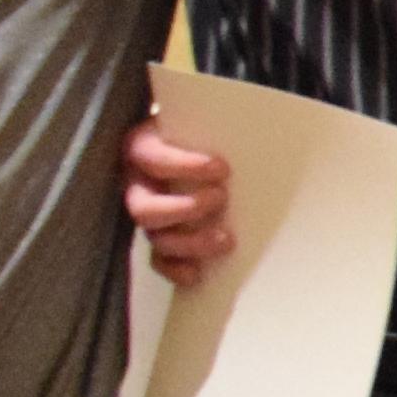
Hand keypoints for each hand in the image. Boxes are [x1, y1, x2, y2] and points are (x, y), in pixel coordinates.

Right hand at [125, 116, 235, 284]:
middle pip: (145, 209)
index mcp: (141, 149)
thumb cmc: (203, 133)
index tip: (222, 168)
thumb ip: (215, 128)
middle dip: (185, 209)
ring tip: (226, 239)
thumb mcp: (204, 123)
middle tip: (221, 199)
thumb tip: (259, 129)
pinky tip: (197, 273)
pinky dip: (177, 270)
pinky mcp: (159, 238)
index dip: (184, 166)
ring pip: (156, 238)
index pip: (152, 158)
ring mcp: (148, 214)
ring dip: (191, 243)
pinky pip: (159, 262)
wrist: (198, 144)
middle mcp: (137, 184)